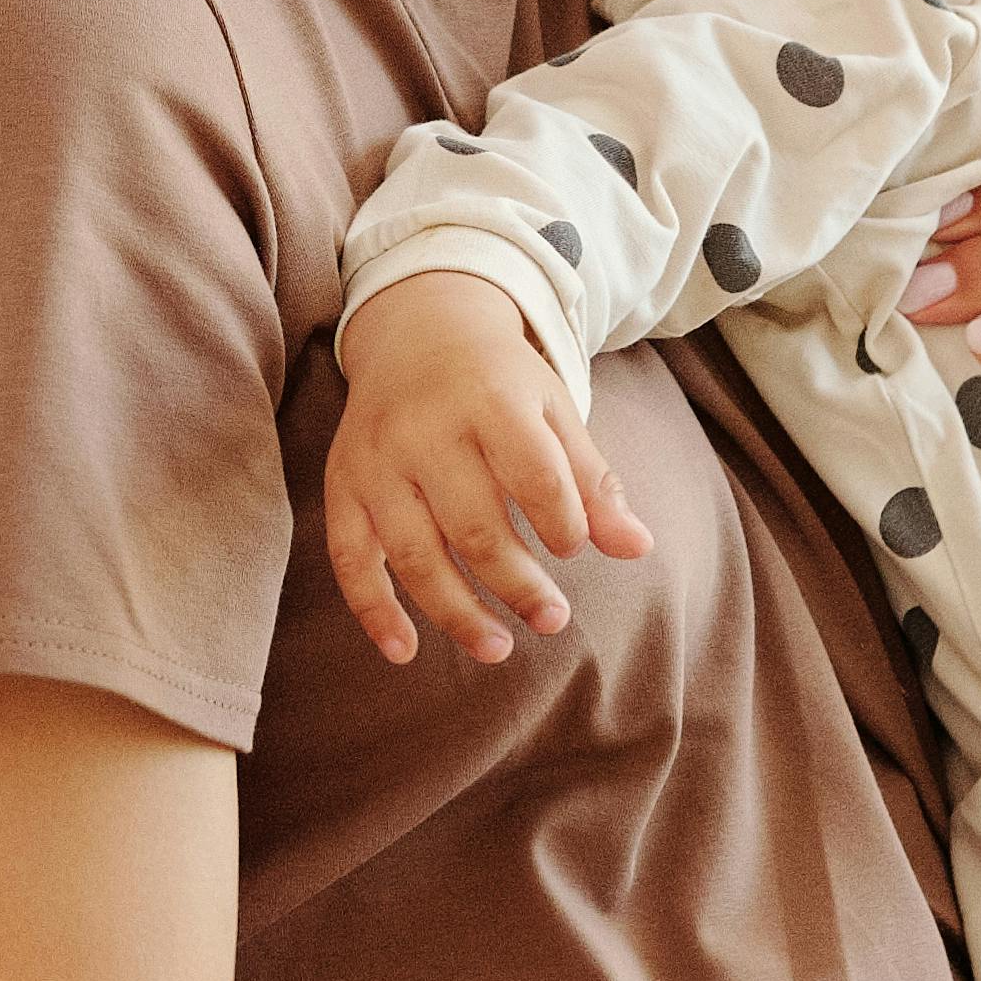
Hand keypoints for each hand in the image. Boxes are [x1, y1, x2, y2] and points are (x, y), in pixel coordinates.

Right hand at [320, 274, 653, 667]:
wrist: (415, 329)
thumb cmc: (498, 381)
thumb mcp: (553, 410)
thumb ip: (592, 480)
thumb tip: (638, 548)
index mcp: (488, 399)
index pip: (534, 476)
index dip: (562, 524)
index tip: (574, 548)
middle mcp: (424, 430)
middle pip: (474, 527)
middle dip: (518, 584)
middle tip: (554, 619)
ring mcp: (377, 462)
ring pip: (415, 554)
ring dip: (456, 613)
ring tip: (498, 648)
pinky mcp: (343, 486)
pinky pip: (350, 558)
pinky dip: (374, 610)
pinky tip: (404, 651)